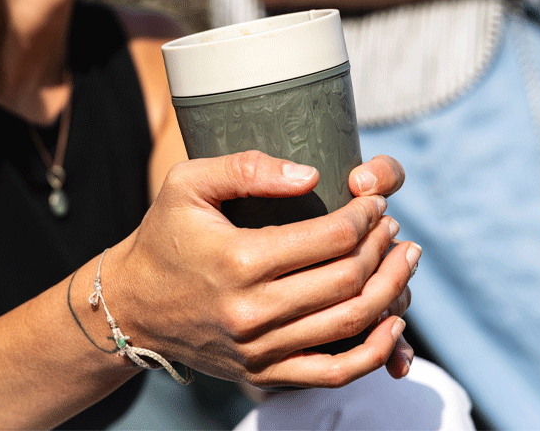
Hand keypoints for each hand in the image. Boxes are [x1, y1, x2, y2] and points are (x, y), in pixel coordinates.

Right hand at [114, 151, 418, 387]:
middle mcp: (252, 310)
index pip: (329, 237)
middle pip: (347, 279)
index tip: (375, 202)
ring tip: (406, 259)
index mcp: (238, 259)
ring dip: (391, 289)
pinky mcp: (262, 371)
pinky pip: (334, 370)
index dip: (364, 216)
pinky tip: (395, 323)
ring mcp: (260, 348)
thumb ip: (247, 168)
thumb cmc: (163, 236)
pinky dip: (375, 350)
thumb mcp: (187, 184)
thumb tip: (311, 175)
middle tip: (394, 225)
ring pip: (350, 323)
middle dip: (383, 247)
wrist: (133, 305)